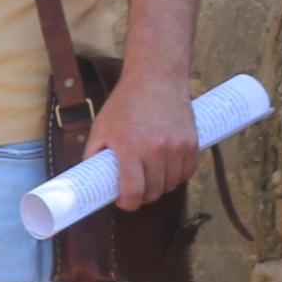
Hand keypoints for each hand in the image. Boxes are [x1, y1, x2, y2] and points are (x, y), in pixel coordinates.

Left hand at [93, 66, 202, 211]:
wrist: (156, 78)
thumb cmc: (125, 103)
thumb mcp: (101, 127)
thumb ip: (94, 154)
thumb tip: (90, 179)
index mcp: (130, 147)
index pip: (133, 191)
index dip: (127, 203)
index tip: (123, 202)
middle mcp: (155, 149)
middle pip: (153, 192)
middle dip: (142, 197)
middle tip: (135, 191)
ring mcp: (177, 146)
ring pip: (171, 184)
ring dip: (160, 187)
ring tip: (150, 179)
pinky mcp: (192, 142)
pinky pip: (187, 173)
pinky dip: (177, 176)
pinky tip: (167, 171)